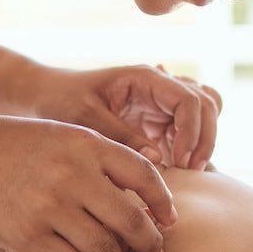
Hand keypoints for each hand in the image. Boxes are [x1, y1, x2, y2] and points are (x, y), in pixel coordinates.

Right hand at [0, 115, 175, 251]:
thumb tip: (141, 176)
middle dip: (150, 243)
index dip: (164, 200)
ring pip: (107, 250)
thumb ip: (93, 154)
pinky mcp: (28, 239)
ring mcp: (51, 209)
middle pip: (132, 220)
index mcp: (84, 143)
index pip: (144, 174)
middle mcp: (73, 175)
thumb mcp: (54, 133)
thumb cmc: (3, 145)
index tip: (169, 218)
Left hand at [18, 63, 221, 170]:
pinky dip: (191, 150)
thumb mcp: (86, 117)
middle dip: (204, 137)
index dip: (192, 130)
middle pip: (207, 104)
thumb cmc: (62, 101)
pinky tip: (181, 173)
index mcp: (146, 78)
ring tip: (188, 171)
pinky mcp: (158, 125)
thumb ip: (121, 135)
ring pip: (206, 115)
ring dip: (203, 142)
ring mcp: (161, 106)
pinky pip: (188, 133)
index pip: (189, 99)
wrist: (45, 98)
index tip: (179, 160)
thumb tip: (157, 159)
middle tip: (190, 170)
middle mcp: (160, 88)